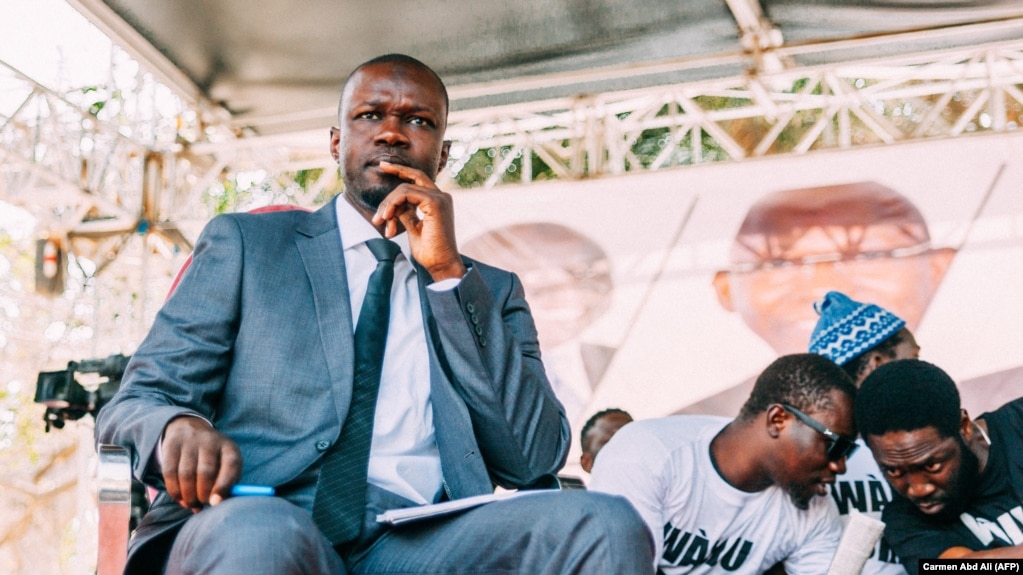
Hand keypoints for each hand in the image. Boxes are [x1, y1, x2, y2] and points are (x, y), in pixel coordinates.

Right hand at [160, 416, 241, 512]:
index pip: (231, 466)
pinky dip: (174, 490)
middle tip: (202, 505)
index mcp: (229, 448)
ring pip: (186, 474)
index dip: (223, 486)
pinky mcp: (171, 445)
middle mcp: (210, 441)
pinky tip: (180, 498)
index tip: (215, 503)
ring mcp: (190, 441)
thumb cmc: (213, 458)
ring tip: (192, 504)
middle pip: (206, 472)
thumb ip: (227, 484)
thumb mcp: (225, 465)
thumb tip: (217, 504)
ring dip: (188, 495)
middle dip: (202, 495)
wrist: (190, 429)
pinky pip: (170, 472)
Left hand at [373, 161, 466, 280]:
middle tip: (379, 188)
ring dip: (388, 205)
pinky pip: (407, 194)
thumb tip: (396, 206)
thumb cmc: (430, 252)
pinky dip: (393, 204)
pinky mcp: (435, 203)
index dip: (401, 171)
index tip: (383, 166)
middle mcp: (442, 196)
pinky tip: (388, 218)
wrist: (441, 265)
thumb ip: (407, 214)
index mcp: (438, 201)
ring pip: (404, 189)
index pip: (418, 180)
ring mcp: (440, 198)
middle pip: (412, 178)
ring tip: (380, 222)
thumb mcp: (414, 229)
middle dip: (394, 174)